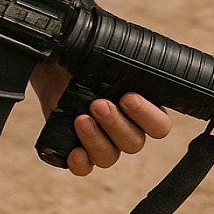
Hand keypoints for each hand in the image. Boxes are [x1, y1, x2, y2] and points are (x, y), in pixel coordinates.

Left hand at [30, 62, 172, 175]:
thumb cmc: (85, 56)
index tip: (128, 96)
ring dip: (96, 140)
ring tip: (80, 118)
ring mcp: (103, 141)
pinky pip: (86, 168)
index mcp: (143, 105)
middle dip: (116, 124)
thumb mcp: (102, 51)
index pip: (159, 125)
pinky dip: (81, 163)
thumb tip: (121, 46)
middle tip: (98, 103)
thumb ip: (119, 54)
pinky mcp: (78, 149)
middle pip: (134, 142)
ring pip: (110, 156)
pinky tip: (74, 151)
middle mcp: (126, 127)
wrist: (54, 64)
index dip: (147, 116)